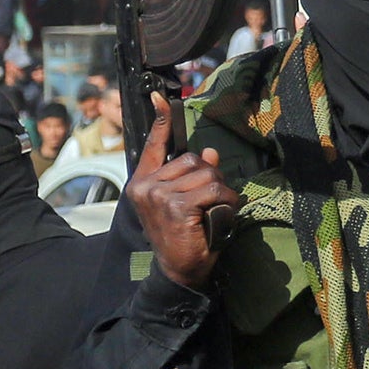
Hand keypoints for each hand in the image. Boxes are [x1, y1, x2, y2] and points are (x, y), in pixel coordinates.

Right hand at [127, 94, 235, 290]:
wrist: (179, 272)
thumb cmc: (182, 237)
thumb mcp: (185, 202)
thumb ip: (192, 176)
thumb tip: (209, 152)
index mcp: (142, 182)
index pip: (152, 144)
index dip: (160, 120)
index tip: (160, 97)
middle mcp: (145, 186)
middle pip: (192, 159)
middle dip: (209, 177)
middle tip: (210, 202)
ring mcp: (158, 195)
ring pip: (205, 173)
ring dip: (220, 191)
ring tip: (215, 210)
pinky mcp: (176, 206)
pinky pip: (213, 190)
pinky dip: (226, 200)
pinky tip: (222, 214)